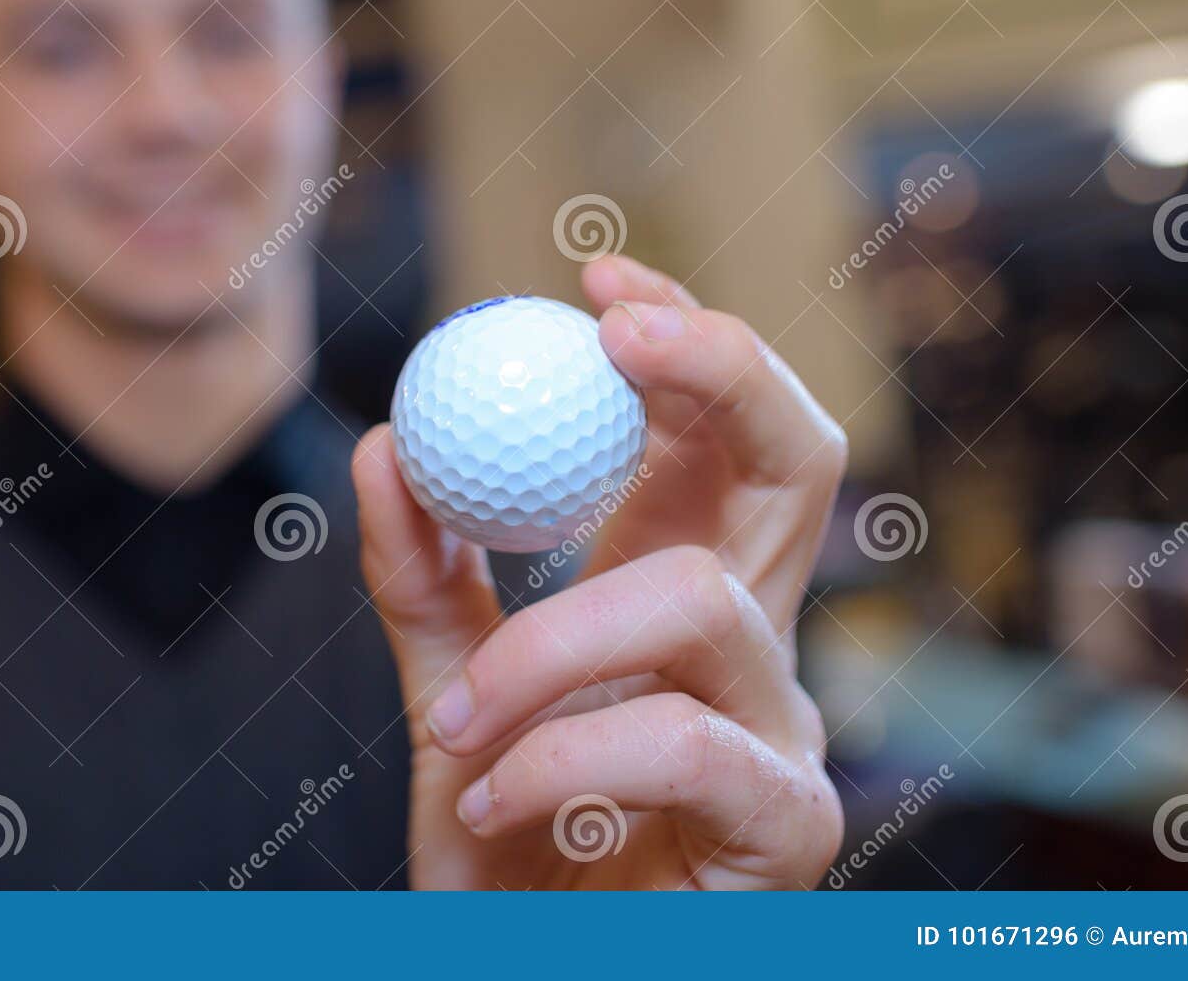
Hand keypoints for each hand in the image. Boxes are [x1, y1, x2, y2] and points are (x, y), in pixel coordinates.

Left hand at [352, 255, 846, 888]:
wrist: (528, 971)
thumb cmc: (507, 844)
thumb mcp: (450, 696)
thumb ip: (422, 580)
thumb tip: (385, 443)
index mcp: (679, 586)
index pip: (718, 427)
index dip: (681, 334)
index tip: (592, 277)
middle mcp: (751, 640)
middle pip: (802, 458)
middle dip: (723, 367)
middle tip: (615, 332)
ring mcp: (782, 728)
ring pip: (699, 600)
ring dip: (546, 642)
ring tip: (459, 723)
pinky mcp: (789, 826)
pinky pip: (680, 741)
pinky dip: (560, 756)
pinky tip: (492, 803)